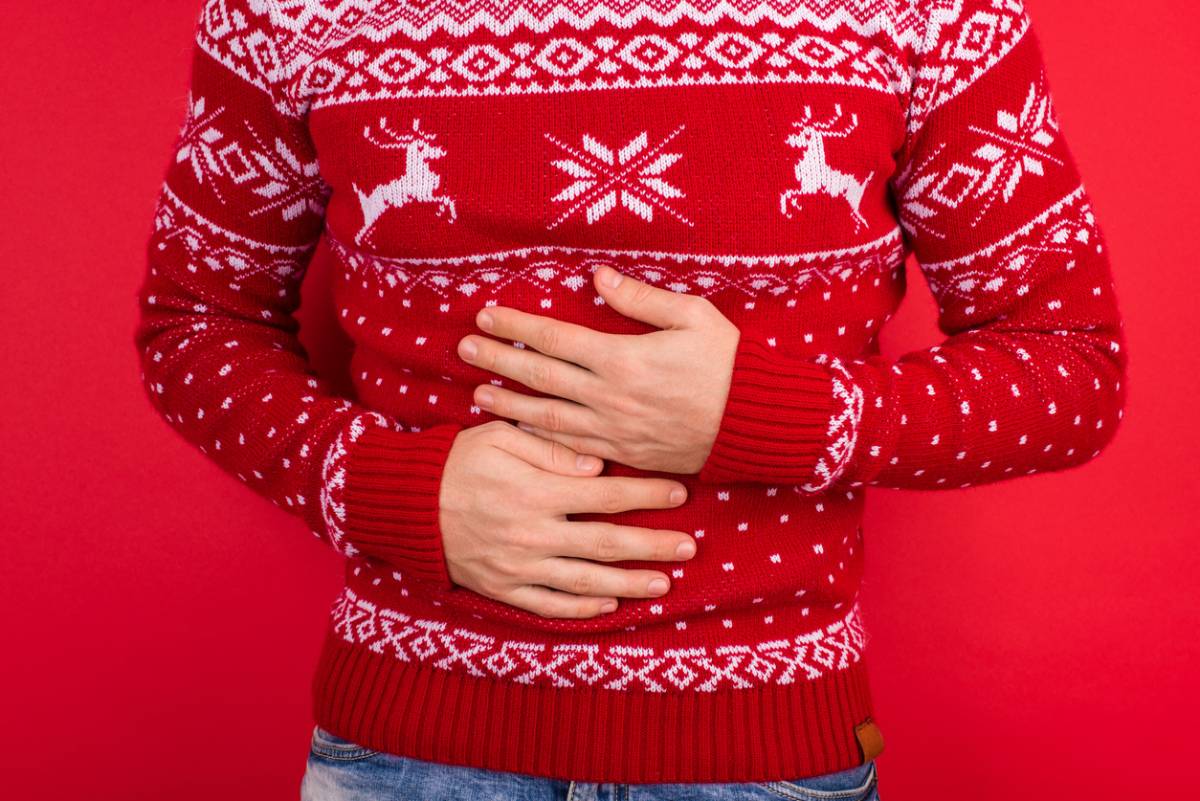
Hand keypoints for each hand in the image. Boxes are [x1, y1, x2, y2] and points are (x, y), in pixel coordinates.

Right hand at [438, 420, 698, 618]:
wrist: (406, 506)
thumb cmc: (457, 463)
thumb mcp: (500, 439)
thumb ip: (551, 450)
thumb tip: (598, 465)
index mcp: (537, 491)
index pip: (606, 494)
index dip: (646, 493)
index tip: (679, 492)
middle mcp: (534, 533)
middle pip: (607, 542)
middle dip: (653, 544)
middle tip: (690, 547)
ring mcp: (520, 566)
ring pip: (587, 580)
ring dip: (630, 582)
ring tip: (664, 583)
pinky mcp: (504, 589)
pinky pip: (551, 605)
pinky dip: (583, 608)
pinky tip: (611, 605)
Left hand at [456, 265, 740, 473]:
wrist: (754, 423)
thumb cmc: (728, 364)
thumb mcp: (692, 316)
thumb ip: (640, 299)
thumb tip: (598, 276)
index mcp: (621, 358)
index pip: (554, 338)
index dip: (516, 326)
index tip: (486, 314)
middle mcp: (608, 397)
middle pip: (540, 377)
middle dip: (498, 361)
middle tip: (464, 348)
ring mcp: (613, 430)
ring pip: (547, 419)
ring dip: (509, 406)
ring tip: (477, 396)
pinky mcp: (624, 453)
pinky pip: (572, 448)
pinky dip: (541, 440)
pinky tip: (521, 434)